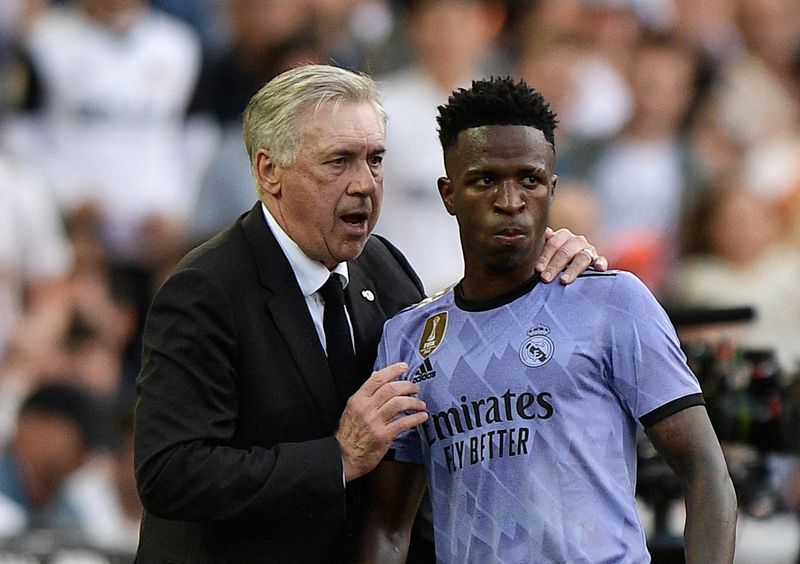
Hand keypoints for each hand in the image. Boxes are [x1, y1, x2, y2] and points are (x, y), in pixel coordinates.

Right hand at [336, 363, 427, 481]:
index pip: (377, 379)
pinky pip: (403, 422)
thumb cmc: (349, 435)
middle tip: (416, 388)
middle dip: (407, 386)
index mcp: (358, 400)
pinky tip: (421, 416)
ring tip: (420, 403)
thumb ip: (365, 394)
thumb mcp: (352, 409)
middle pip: (391, 389)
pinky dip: (415, 418)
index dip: (393, 370)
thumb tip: (376, 376)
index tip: (403, 367)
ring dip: (414, 402)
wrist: (344, 457)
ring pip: (399, 403)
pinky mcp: (383, 435)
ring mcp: (374, 421)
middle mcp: (366, 408)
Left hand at [537, 227, 607, 283]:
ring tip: (564, 281)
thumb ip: (540, 247)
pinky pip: (601, 260)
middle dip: (554, 266)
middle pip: (565, 251)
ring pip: (582, 257)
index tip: (538, 269)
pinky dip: (600, 263)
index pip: (552, 244)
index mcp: (562, 236)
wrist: (573, 264)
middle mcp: (576, 241)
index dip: (544, 257)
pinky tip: (599, 268)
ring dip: (572, 269)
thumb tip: (528, 240)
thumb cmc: (555, 260)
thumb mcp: (547, 253)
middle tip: (546, 278)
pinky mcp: (598, 260)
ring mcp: (588, 250)